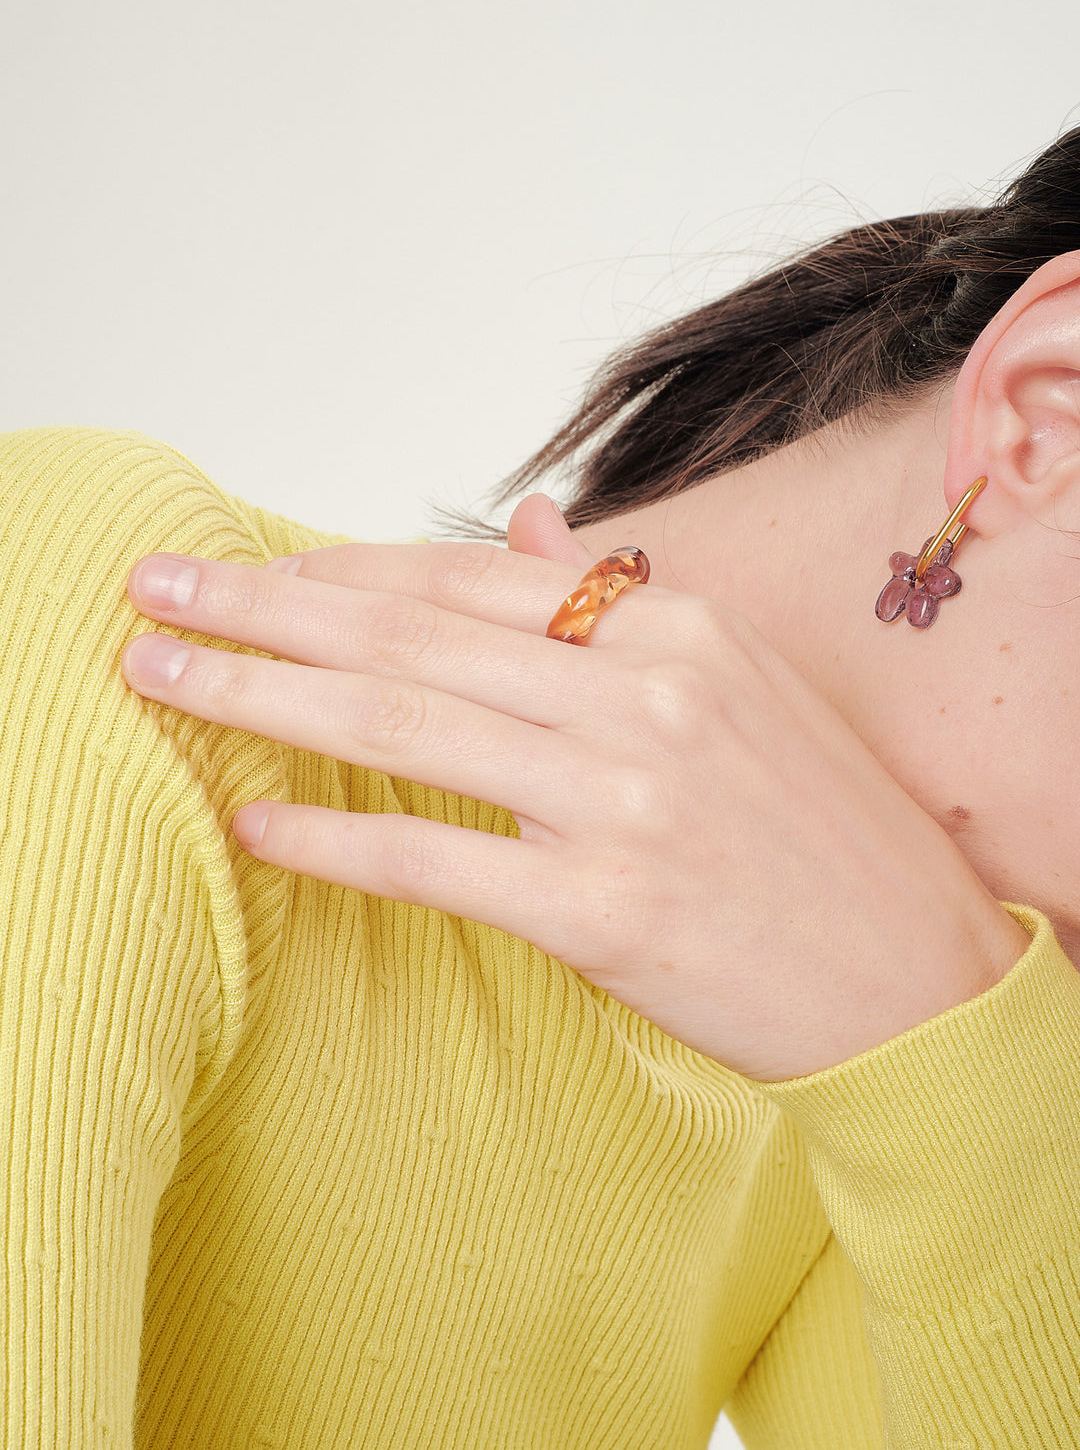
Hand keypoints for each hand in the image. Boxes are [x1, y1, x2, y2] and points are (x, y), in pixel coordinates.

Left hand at [119, 494, 1028, 1080]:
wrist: (912, 976)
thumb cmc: (818, 830)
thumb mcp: (738, 684)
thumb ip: (617, 601)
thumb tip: (527, 521)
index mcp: (676, 625)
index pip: (466, 576)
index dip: (339, 568)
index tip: (247, 568)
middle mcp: (645, 694)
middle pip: (408, 634)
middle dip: (260, 608)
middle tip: (154, 591)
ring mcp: (626, 800)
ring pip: (401, 726)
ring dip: (260, 699)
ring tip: (161, 678)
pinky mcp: (607, 911)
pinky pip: (438, 863)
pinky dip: (336, 842)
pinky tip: (257, 825)